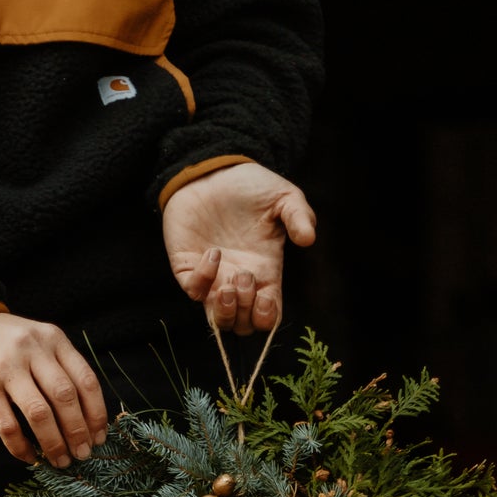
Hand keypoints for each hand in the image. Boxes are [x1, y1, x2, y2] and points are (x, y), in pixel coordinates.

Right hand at [0, 313, 107, 467]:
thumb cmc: (8, 343)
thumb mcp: (40, 343)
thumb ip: (62, 369)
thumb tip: (86, 421)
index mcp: (54, 339)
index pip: (85, 380)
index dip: (96, 414)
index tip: (99, 438)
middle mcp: (32, 350)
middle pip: (64, 397)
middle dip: (77, 432)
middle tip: (82, 455)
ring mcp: (6, 368)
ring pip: (39, 413)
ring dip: (53, 442)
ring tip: (60, 461)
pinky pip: (7, 425)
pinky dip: (20, 446)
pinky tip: (29, 457)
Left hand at [162, 161, 316, 336]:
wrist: (213, 170)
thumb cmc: (250, 186)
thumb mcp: (284, 196)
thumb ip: (300, 216)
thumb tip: (308, 239)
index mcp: (265, 272)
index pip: (268, 316)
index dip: (267, 318)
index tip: (266, 296)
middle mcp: (239, 281)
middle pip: (242, 326)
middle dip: (244, 311)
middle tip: (244, 276)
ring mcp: (213, 278)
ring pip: (218, 321)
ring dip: (225, 310)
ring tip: (229, 282)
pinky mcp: (188, 268)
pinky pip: (193, 292)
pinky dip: (203, 279)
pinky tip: (212, 253)